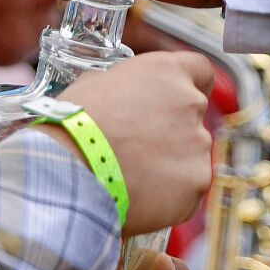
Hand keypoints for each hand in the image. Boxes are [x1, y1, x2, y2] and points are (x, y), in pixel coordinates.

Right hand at [59, 54, 214, 235]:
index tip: (179, 101)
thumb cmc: (73, 126)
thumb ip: (126, 87)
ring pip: (190, 157)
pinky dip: (168, 197)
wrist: (70, 171)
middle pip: (192, 118)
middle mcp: (191, 104)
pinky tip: (138, 198)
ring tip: (130, 178)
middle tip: (138, 150)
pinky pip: (187, 190)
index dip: (191, 86)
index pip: (199, 71)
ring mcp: (198, 145)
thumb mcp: (95, 85)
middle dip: (171, 133)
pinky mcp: (197, 182)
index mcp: (167, 72)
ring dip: (168, 166)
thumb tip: (123, 97)